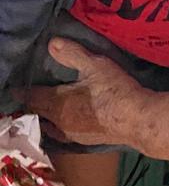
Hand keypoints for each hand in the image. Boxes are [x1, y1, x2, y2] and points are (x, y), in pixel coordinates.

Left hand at [17, 39, 145, 146]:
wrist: (138, 120)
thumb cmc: (114, 91)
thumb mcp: (95, 65)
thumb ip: (73, 54)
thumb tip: (52, 43)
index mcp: (57, 103)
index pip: (33, 97)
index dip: (23, 92)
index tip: (15, 89)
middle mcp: (59, 122)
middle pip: (39, 114)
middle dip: (34, 106)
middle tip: (30, 99)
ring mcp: (72, 135)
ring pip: (51, 127)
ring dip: (46, 119)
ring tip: (46, 112)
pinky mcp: (86, 142)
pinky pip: (65, 134)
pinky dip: (61, 127)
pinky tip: (69, 123)